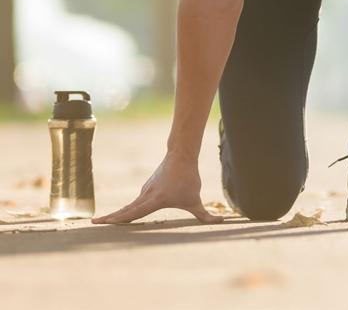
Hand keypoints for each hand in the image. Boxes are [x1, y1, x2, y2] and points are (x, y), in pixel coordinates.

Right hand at [92, 152, 223, 224]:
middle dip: (110, 219)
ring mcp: (145, 191)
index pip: (132, 213)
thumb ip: (205, 214)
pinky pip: (135, 202)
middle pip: (125, 210)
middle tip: (93, 224)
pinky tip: (122, 215)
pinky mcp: (147, 188)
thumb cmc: (188, 179)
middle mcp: (145, 195)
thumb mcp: (196, 199)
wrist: (181, 155)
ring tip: (102, 222)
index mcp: (153, 200)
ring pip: (129, 206)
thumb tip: (222, 221)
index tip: (99, 222)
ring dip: (117, 215)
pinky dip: (126, 209)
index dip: (117, 219)